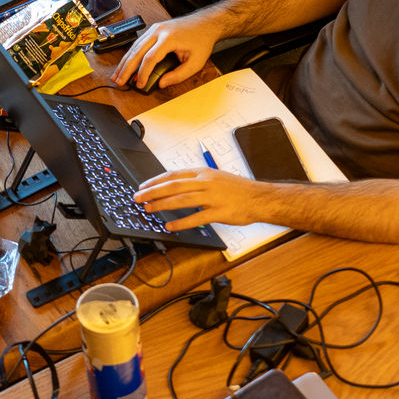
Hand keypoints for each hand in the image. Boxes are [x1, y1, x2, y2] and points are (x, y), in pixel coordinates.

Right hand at [113, 12, 219, 89]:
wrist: (205, 23)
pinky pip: (138, 43)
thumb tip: (162, 83)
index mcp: (169, 38)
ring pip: (134, 46)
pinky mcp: (154, 30)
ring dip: (125, 62)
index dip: (143, 73)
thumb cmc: (201, 40)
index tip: (139, 84)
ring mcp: (155, 29)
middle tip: (119, 81)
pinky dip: (131, 55)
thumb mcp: (195, 62)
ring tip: (117, 75)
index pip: (150, 58)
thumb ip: (178, 75)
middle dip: (126, 68)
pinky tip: (126, 64)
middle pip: (137, 51)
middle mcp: (159, 31)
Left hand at [134, 167, 266, 229]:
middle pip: (174, 185)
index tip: (143, 186)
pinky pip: (196, 218)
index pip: (174, 174)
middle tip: (138, 197)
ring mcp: (212, 197)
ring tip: (148, 209)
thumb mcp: (217, 177)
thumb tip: (177, 186)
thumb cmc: (238, 189)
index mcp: (204, 173)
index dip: (156, 180)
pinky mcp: (218, 212)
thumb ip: (198, 181)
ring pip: (181, 199)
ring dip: (162, 204)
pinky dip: (181, 222)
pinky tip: (170, 226)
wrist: (259, 198)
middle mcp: (206, 182)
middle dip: (153, 191)